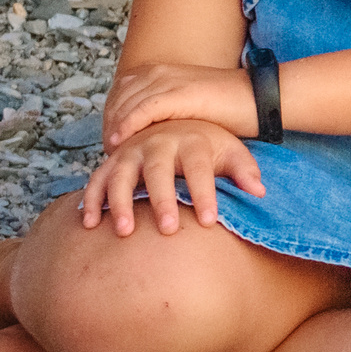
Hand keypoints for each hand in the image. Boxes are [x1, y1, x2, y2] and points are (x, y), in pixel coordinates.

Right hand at [80, 119, 265, 235]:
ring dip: (121, 203)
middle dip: (163, 200)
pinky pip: (98, 179)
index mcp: (192, 141)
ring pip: (122, 175)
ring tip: (126, 231)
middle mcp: (159, 143)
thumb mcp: (230, 150)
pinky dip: (91, 199)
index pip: (200, 168)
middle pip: (159, 171)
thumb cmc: (207, 145)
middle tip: (168, 229)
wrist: (175, 120)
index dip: (204, 194)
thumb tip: (260, 191)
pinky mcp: (114, 160)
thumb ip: (244, 170)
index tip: (209, 221)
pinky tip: (91, 224)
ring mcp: (133, 150)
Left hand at [104, 61, 257, 148]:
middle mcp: (159, 71)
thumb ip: (165, 111)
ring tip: (110, 153)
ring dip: (113, 129)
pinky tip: (119, 143)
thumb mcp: (187, 104)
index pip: (120, 92)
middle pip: (117, 99)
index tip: (109, 142)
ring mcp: (168, 80)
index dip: (111, 117)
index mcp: (160, 71)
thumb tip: (147, 131)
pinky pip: (143, 109)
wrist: (258, 98)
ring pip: (125, 104)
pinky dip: (128, 126)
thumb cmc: (227, 108)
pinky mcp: (179, 93)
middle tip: (107, 152)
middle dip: (108, 125)